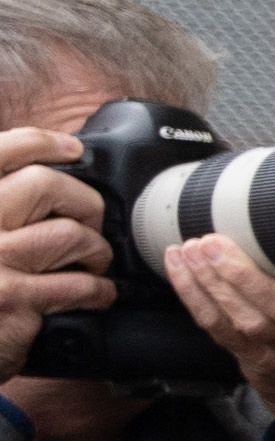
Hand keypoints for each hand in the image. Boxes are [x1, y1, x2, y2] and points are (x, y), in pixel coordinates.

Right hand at [0, 129, 107, 382]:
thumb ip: (3, 204)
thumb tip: (43, 172)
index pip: (0, 151)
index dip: (40, 143)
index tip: (71, 148)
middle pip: (46, 185)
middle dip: (83, 203)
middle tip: (90, 222)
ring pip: (69, 234)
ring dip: (95, 251)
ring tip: (92, 263)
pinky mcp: (13, 297)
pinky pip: (78, 284)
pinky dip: (98, 290)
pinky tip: (95, 294)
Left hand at [159, 232, 274, 424]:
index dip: (249, 282)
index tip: (224, 248)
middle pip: (248, 314)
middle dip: (218, 277)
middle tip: (199, 244)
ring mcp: (262, 353)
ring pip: (224, 321)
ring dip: (198, 285)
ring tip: (183, 252)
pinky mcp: (241, 354)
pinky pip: (211, 327)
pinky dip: (191, 297)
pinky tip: (178, 268)